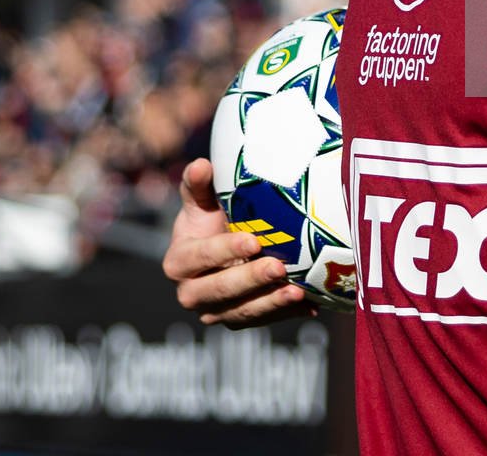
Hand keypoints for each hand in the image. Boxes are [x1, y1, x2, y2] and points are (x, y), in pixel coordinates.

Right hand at [162, 158, 315, 326]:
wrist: (221, 248)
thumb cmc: (209, 219)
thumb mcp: (200, 201)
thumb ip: (197, 184)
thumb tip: (202, 165)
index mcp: (178, 262)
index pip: (200, 257)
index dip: (225, 250)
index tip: (254, 240)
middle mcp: (191, 294)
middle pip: (220, 290)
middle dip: (251, 280)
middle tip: (278, 267)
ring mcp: (215, 312)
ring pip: (242, 312)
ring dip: (271, 303)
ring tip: (297, 291)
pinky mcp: (237, 321)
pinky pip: (262, 321)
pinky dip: (285, 313)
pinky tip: (309, 303)